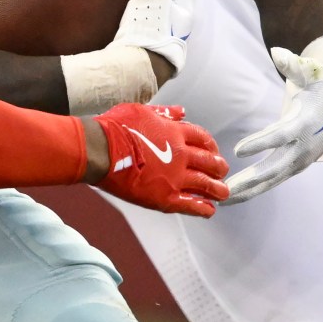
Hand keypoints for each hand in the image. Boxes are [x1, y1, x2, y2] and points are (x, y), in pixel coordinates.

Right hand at [62, 0, 194, 113]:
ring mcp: (158, 49)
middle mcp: (176, 33)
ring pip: (157, 23)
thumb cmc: (150, 33)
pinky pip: (133, 37)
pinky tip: (104, 24)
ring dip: (148, 10)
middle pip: (177, 4)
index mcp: (184, 16)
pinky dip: (123, 27)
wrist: (136, 75)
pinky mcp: (138, 60)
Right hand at [93, 103, 227, 217]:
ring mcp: (175, 177)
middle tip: (221, 171)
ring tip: (223, 193)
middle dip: (219, 167)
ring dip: (217, 189)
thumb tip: (181, 112)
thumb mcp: (141, 111)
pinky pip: (190, 205)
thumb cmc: (114, 128)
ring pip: (206, 184)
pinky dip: (202, 208)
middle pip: (210, 162)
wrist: (99, 149)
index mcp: (175, 133)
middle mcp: (180, 155)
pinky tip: (209, 210)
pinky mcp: (164, 197)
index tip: (213, 151)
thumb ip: (164, 113)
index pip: (203, 139)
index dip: (211, 146)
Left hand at [225, 33, 322, 202]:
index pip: (281, 135)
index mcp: (305, 124)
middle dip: (249, 180)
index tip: (238, 150)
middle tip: (224, 188)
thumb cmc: (321, 85)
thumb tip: (278, 52)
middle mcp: (303, 148)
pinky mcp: (292, 167)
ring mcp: (299, 161)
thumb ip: (294, 63)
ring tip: (220, 201)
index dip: (261, 142)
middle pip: (274, 167)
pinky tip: (228, 198)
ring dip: (246, 192)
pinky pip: (269, 182)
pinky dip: (250, 191)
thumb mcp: (312, 70)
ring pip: (270, 180)